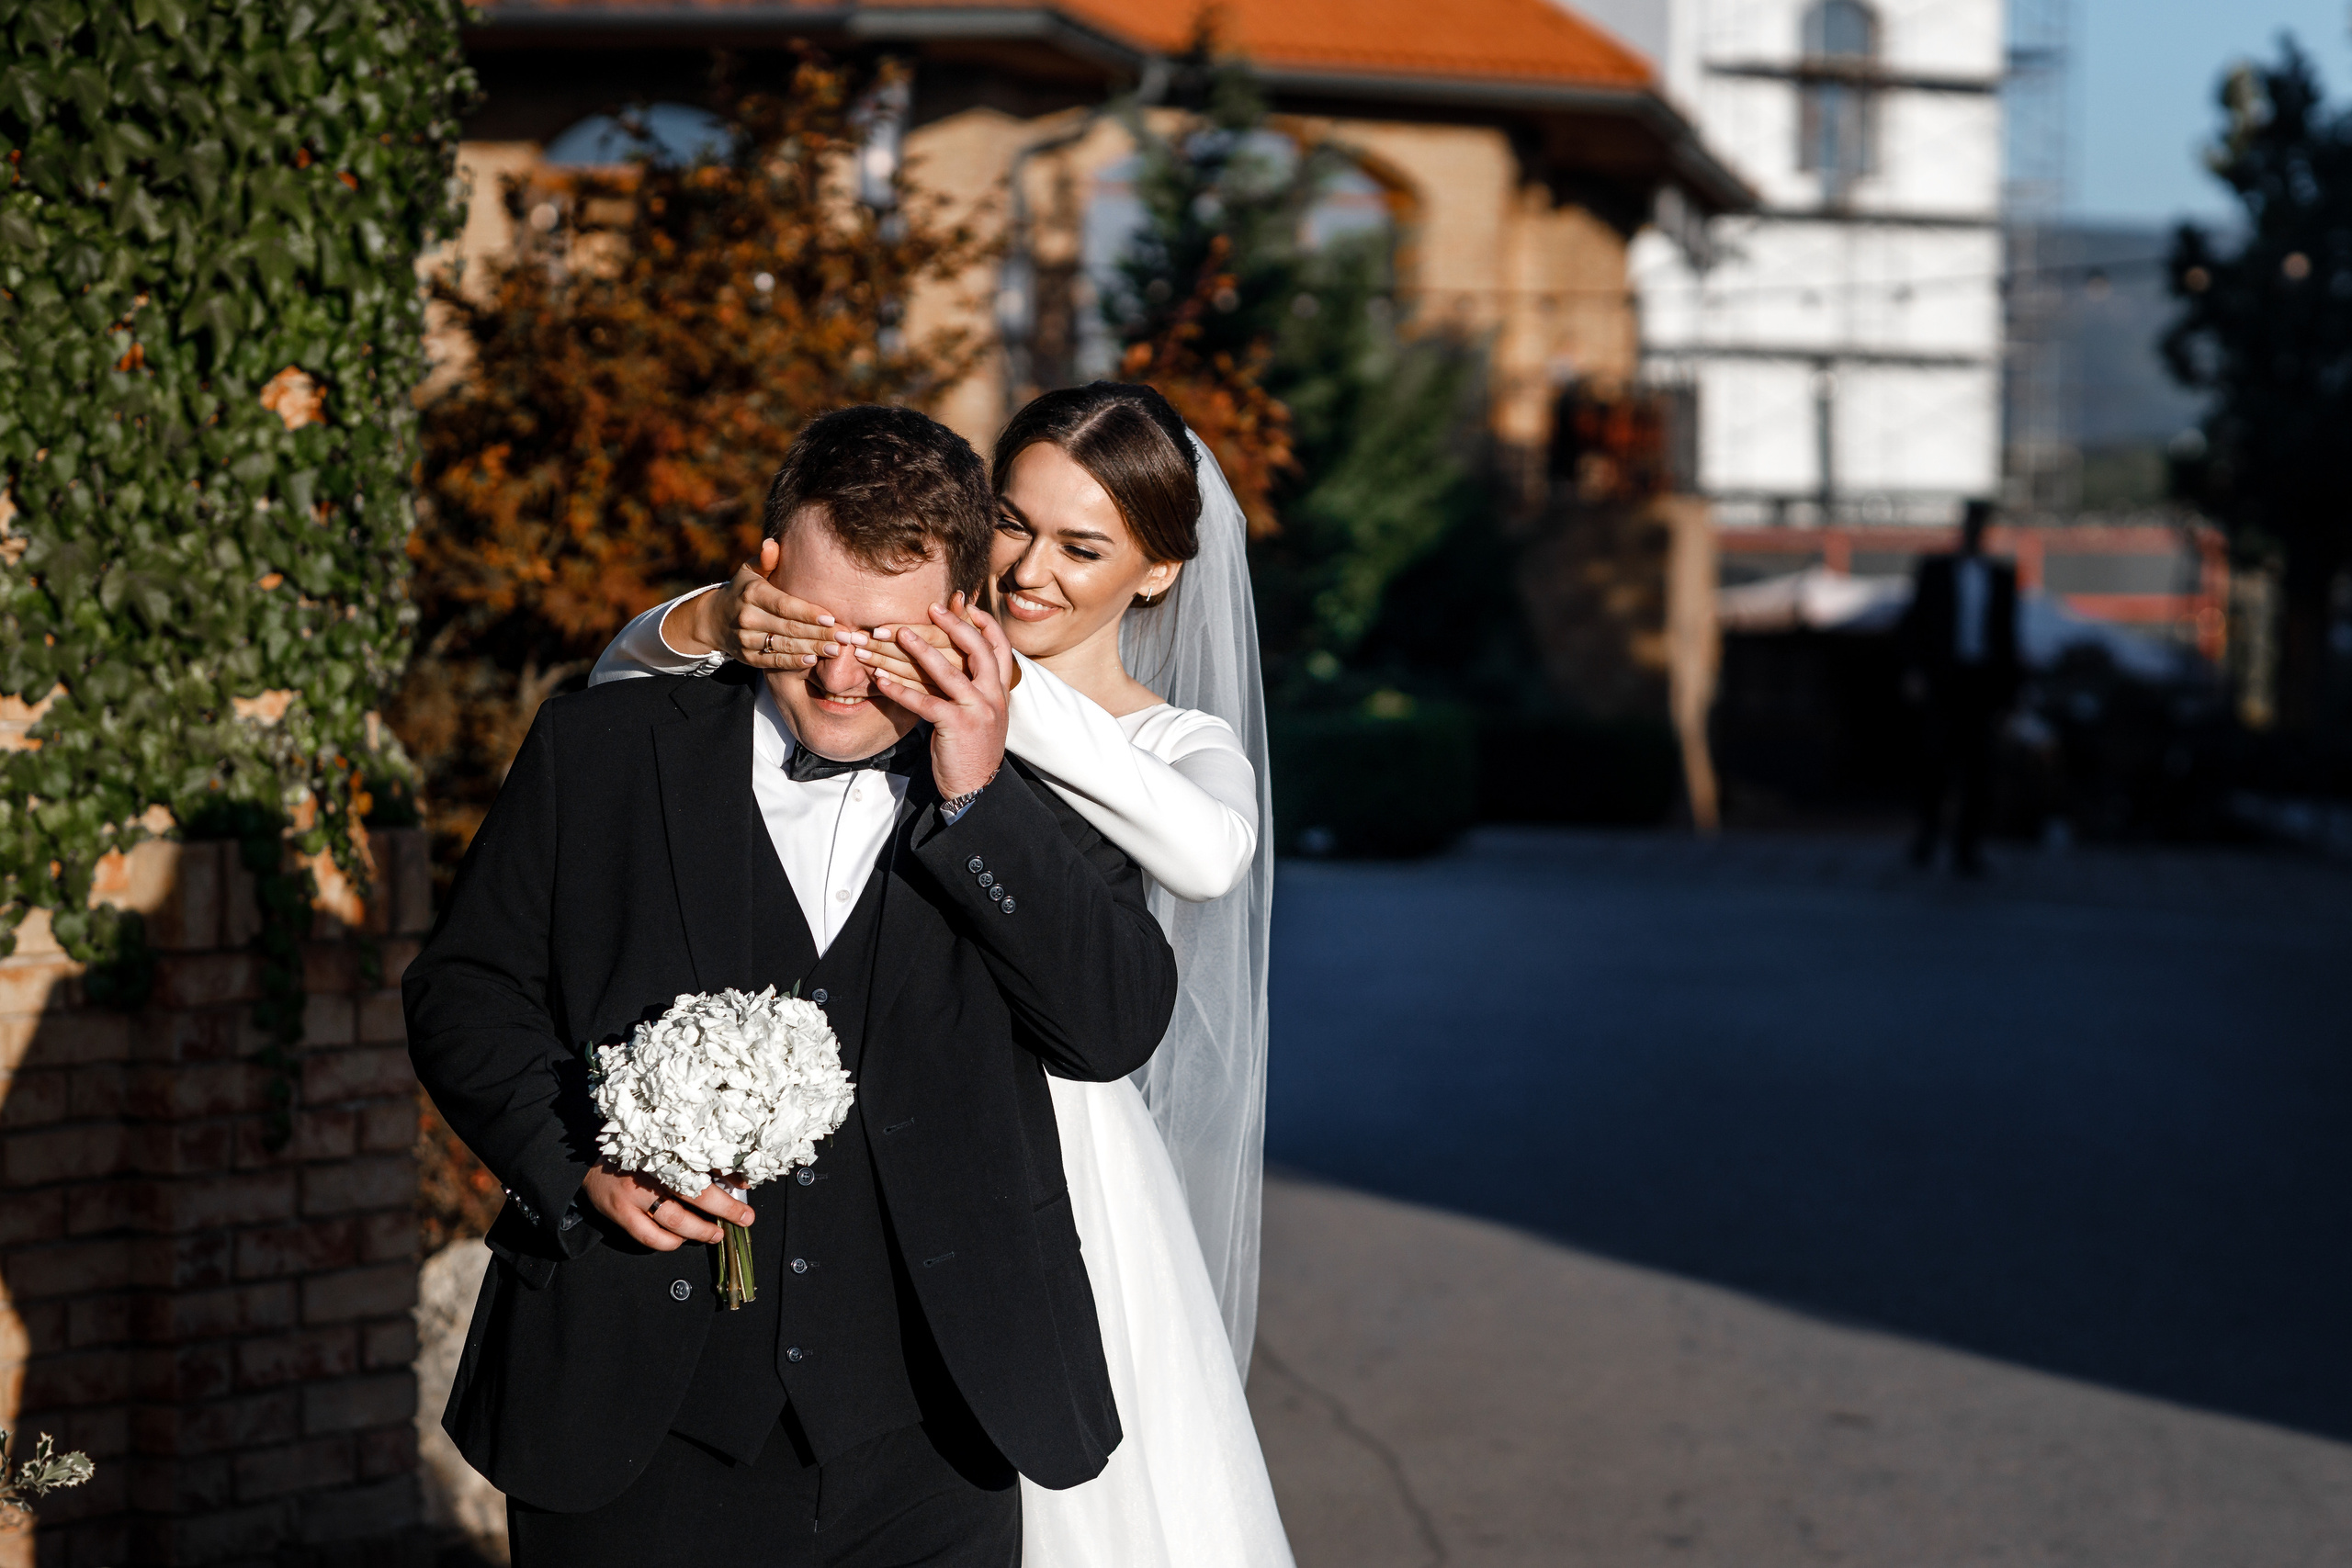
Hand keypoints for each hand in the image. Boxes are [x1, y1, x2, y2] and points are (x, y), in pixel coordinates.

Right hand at [580, 1162, 754, 1251]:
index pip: (702, 1163)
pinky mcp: (619, 1212)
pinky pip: (649, 1236)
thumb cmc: (635, 1157)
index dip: (727, 1175)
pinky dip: (669, 1242)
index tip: (746, 1184)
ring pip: (674, 1219)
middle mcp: (649, 1170)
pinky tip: (679, 1240)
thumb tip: (736, 1177)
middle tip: (744, 1217)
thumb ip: (697, 1163)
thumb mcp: (664, 1152)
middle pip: (693, 1192)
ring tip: (715, 1234)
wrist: (588, 1165)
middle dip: (724, 1208)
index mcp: (663, 1150)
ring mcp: (633, 1194)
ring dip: (700, 1230)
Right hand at [667, 539, 843, 670]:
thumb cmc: (744, 590)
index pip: (785, 605)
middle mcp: (747, 617)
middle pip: (789, 628)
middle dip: (819, 634)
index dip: (808, 613)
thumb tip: (771, 543)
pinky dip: (793, 662)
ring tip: (836, 650)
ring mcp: (746, 639)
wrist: (714, 619)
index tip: (832, 618)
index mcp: (752, 593)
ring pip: (784, 646)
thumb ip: (766, 560)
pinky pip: (773, 661)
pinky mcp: (748, 657)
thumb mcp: (750, 571)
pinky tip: (813, 660)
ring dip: (812, 649)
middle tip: (844, 637)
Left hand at [869, 592, 1010, 797]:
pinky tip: (881, 681)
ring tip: (898, 634)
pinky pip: (924, 702)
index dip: (985, 624)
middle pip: (978, 650)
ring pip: (948, 672)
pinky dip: (900, 690)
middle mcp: (993, 697)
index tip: (966, 605)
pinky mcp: (957, 726)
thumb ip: (972, 689)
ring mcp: (978, 711)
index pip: (1000, 648)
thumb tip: (954, 664)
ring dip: (920, 650)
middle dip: (954, 625)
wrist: (976, 789)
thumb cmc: (971, 750)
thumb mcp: (979, 715)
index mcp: (1000, 692)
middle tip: (932, 608)